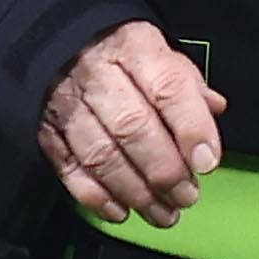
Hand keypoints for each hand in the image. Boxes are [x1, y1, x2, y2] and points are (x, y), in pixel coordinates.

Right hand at [39, 19, 224, 220]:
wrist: (56, 45)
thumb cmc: (119, 54)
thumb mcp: (159, 52)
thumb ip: (187, 83)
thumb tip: (214, 109)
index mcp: (134, 47)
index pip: (168, 88)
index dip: (191, 129)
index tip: (206, 162)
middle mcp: (97, 73)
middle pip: (133, 127)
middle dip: (164, 171)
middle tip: (186, 196)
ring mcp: (66, 102)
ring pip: (101, 155)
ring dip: (136, 192)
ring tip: (163, 213)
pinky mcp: (45, 129)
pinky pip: (69, 168)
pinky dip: (96, 196)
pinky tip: (121, 211)